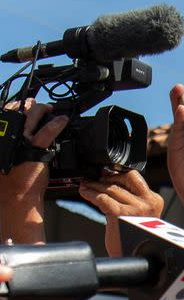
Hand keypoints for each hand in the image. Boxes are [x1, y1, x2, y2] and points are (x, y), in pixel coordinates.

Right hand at [0, 99, 67, 218]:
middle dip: (29, 105)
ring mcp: (21, 142)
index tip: (25, 104)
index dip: (16, 106)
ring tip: (50, 109)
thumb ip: (14, 145)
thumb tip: (23, 136)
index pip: (6, 114)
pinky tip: (62, 120)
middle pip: (18, 112)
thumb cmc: (12, 178)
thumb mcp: (9, 157)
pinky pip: (46, 132)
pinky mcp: (34, 150)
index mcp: (1, 138)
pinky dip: (56, 124)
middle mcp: (8, 137)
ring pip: (31, 117)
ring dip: (42, 109)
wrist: (16, 196)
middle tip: (40, 106)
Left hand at [78, 171, 163, 256]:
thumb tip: (112, 181)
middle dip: (103, 179)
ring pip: (110, 189)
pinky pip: (103, 199)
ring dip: (93, 186)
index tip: (103, 175)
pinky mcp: (121, 215)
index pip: (134, 177)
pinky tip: (85, 193)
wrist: (135, 259)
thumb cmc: (134, 238)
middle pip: (121, 180)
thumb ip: (132, 199)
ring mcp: (136, 209)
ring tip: (84, 186)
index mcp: (155, 200)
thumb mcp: (139, 214)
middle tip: (91, 180)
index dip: (115, 174)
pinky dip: (90, 194)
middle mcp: (148, 203)